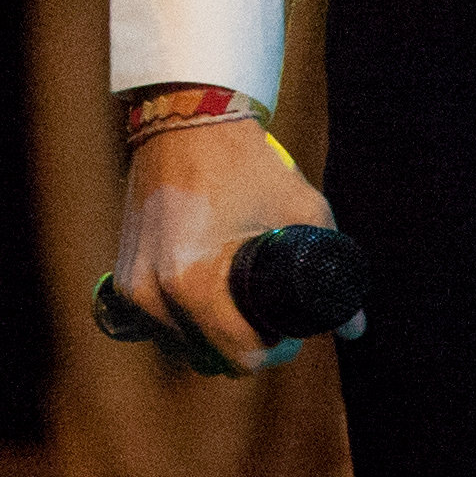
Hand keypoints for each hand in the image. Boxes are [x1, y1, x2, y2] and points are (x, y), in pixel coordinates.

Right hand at [112, 118, 347, 374]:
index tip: (290, 331)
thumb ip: (335, 274)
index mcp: (194, 284)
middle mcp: (155, 292)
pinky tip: (204, 300)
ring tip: (237, 304)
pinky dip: (182, 322)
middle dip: (244, 346)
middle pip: (210, 358)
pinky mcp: (121, 276)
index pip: (240, 357)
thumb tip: (354, 329)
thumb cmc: (249, 163)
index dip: (276, 351)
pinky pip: (156, 324)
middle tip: (268, 316)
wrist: (187, 118)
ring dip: (210, 339)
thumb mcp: (304, 213)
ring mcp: (132, 286)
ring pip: (181, 345)